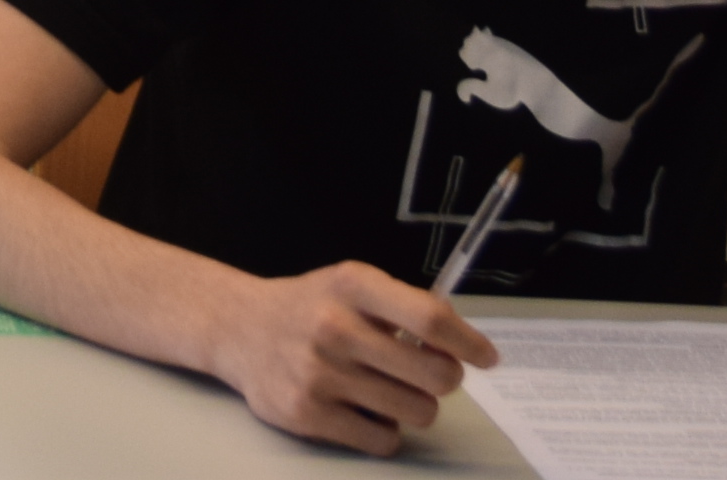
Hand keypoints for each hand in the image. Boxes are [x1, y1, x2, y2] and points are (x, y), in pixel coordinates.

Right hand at [203, 261, 492, 454]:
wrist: (239, 329)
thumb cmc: (311, 306)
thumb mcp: (352, 285)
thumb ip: (404, 307)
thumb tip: (464, 346)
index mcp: (352, 285)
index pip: (429, 319)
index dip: (468, 343)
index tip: (487, 357)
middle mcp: (334, 327)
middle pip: (435, 376)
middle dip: (445, 379)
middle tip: (429, 373)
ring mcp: (319, 374)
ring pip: (417, 413)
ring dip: (414, 405)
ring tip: (389, 389)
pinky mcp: (307, 414)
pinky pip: (383, 440)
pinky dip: (384, 430)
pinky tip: (364, 408)